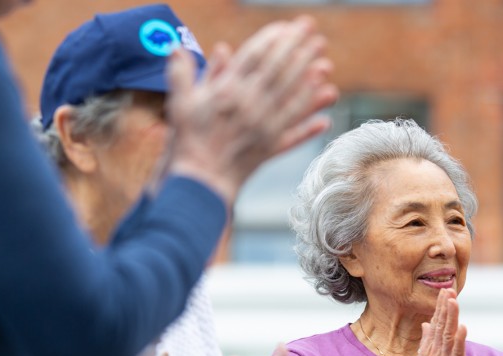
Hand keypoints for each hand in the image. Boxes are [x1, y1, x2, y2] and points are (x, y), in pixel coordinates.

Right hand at [165, 15, 337, 205]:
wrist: (199, 182)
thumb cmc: (187, 143)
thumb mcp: (179, 105)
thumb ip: (180, 75)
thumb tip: (175, 48)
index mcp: (228, 91)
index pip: (256, 56)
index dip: (273, 38)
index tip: (286, 26)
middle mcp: (251, 105)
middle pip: (280, 71)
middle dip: (298, 49)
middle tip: (313, 32)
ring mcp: (263, 128)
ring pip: (293, 99)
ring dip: (311, 81)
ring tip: (326, 65)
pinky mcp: (269, 149)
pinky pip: (294, 135)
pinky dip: (310, 127)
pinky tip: (325, 119)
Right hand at [414, 288, 466, 355]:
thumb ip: (426, 341)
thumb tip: (426, 324)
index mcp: (428, 348)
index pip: (435, 323)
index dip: (440, 308)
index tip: (444, 293)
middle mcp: (435, 351)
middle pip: (440, 325)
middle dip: (445, 307)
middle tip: (448, 291)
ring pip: (448, 335)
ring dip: (450, 317)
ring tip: (453, 302)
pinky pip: (456, 352)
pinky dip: (459, 340)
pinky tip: (462, 327)